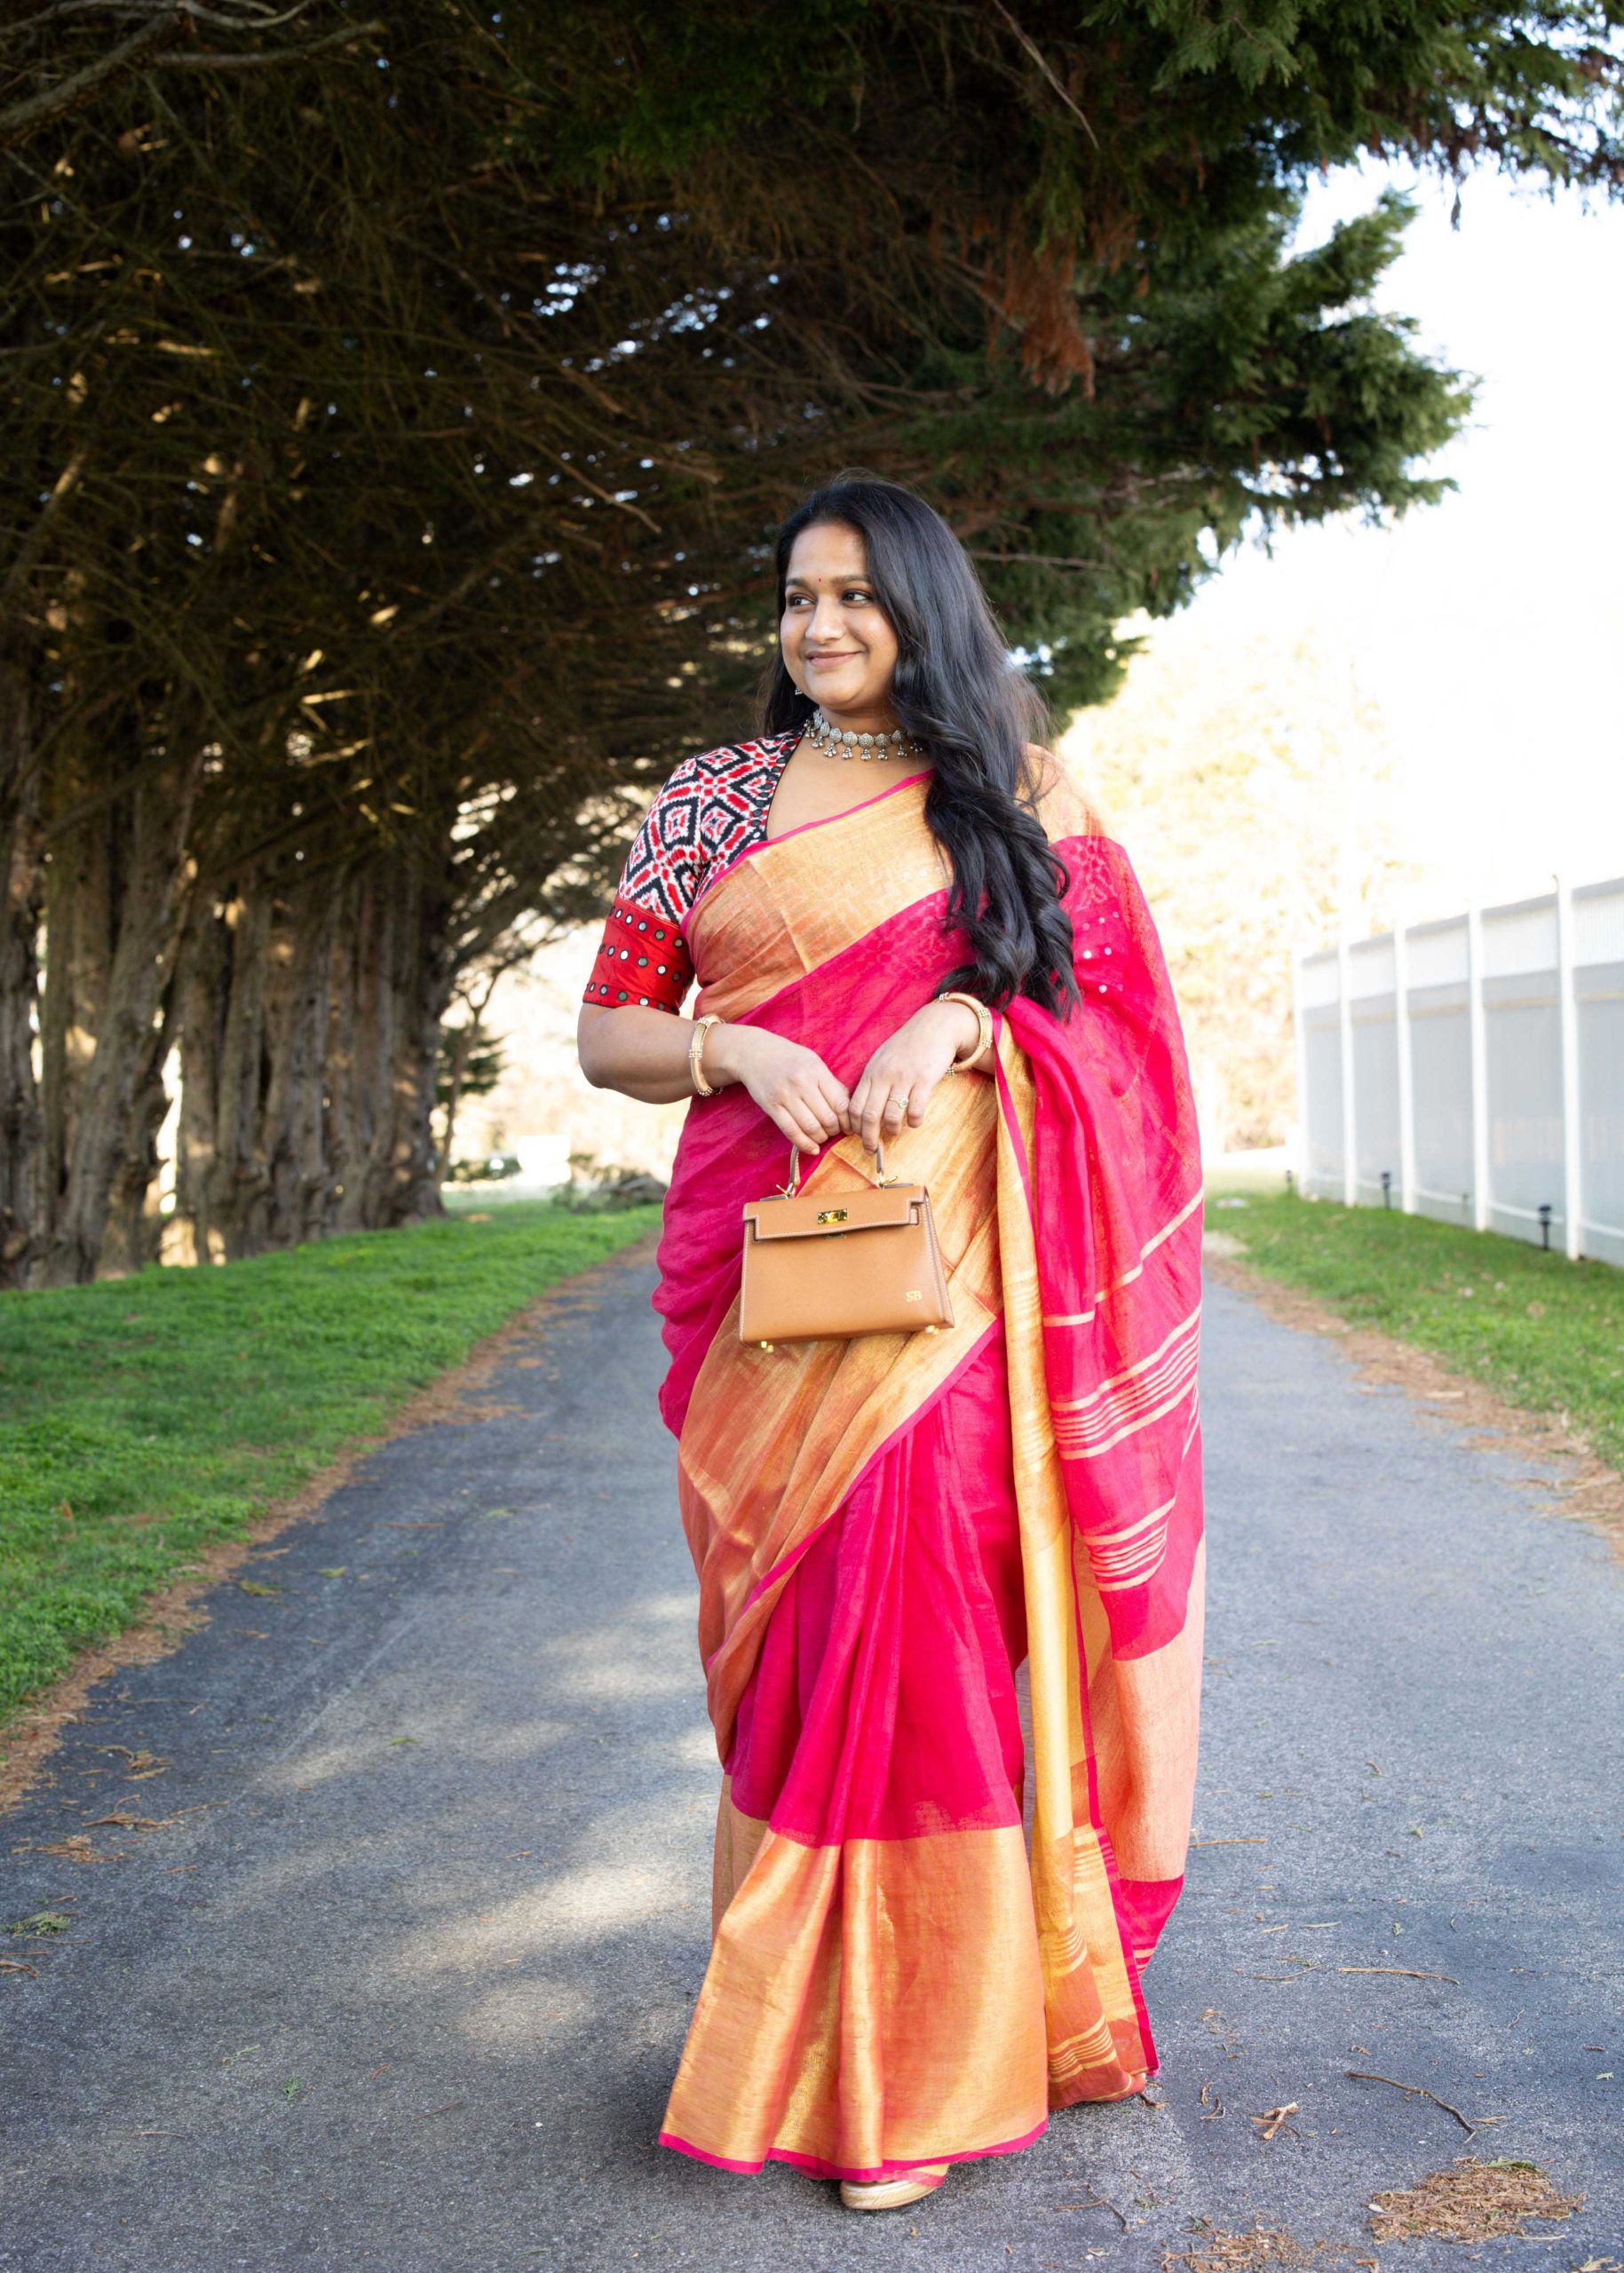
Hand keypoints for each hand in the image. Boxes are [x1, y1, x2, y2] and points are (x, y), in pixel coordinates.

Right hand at [708, 1024, 850, 1154]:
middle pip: (827, 1118)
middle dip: (835, 1130)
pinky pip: (791, 1131)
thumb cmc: (789, 1058)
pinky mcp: (771, 1107)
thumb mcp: (813, 1062)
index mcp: (816, 1071)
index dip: (847, 1120)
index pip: (840, 1103)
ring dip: (821, 1138)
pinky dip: (804, 1144)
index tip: (849, 1125)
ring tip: (823, 1136)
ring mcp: (785, 1096)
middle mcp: (801, 1083)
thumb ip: (830, 1082)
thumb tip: (848, 1105)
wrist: (755, 1053)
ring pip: (810, 1127)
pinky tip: (813, 1148)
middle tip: (835, 1131)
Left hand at [845, 998, 980, 1154]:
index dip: (854, 1126)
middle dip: (868, 1138)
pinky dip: (913, 1121)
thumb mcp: (882, 1059)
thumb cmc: (906, 1046)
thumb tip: (861, 1110)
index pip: (854, 1106)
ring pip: (891, 1115)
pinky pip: (915, 1109)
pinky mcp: (924, 1080)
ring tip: (894, 1133)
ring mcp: (904, 1078)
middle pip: (869, 1115)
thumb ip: (872, 1081)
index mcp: (871, 1073)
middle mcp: (884, 1076)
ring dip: (892, 1130)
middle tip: (871, 1150)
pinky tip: (914, 1121)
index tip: (858, 1137)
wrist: (934, 1027)